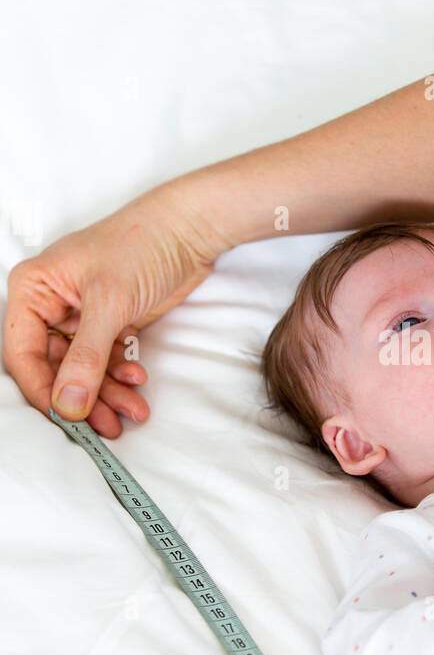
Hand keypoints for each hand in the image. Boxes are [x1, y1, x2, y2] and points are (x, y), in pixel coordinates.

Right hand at [3, 194, 221, 437]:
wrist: (189, 230)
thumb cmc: (141, 243)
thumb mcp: (108, 303)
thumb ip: (86, 357)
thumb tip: (68, 403)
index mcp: (34, 290)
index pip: (23, 353)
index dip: (42, 389)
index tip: (67, 418)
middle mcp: (52, 304)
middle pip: (55, 367)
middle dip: (82, 397)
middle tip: (106, 425)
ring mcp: (82, 315)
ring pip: (84, 369)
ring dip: (107, 393)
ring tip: (132, 410)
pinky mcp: (111, 323)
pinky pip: (107, 361)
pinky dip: (121, 376)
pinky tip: (138, 380)